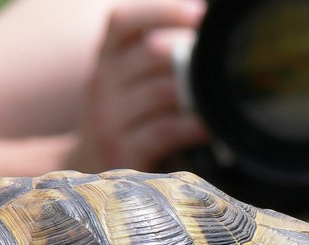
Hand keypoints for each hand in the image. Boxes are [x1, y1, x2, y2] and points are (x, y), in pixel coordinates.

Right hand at [68, 0, 210, 172]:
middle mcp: (101, 83)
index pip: (123, 22)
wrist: (86, 166)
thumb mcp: (124, 82)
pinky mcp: (120, 151)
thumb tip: (204, 34)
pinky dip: (193, 126)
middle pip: (151, 52)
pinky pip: (165, 130)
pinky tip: (208, 127)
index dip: (163, 11)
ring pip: (161, 90)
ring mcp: (108, 120)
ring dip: (197, 90)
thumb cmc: (122, 120)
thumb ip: (154, 59)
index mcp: (105, 59)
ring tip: (222, 94)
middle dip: (191, 53)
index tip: (200, 14)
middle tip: (221, 62)